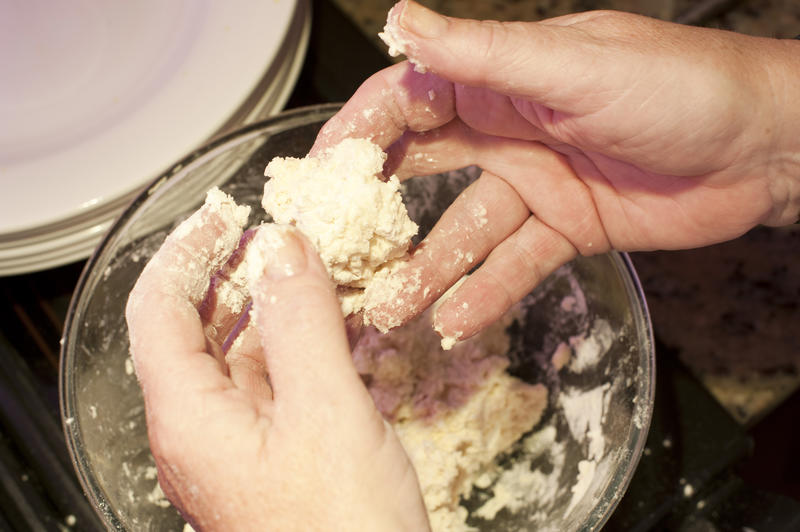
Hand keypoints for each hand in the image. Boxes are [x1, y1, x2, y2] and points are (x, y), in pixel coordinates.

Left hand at [125, 193, 429, 530]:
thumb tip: (284, 248)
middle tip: (278, 237)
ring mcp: (241, 445)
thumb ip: (301, 323)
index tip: (225, 215)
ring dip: (273, 308)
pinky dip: (299, 346)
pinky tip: (333, 328)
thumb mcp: (326, 413)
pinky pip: (277, 384)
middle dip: (234, 274)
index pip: (158, 312)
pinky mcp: (277, 456)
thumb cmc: (342, 531)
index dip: (186, 253)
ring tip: (313, 272)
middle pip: (198, 330)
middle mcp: (204, 431)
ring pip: (242, 355)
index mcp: (190, 419)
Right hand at [313, 0, 799, 342]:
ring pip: (463, 230)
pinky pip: (513, 265)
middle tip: (338, 249)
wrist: (763, 148)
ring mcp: (533, 184)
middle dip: (380, 208)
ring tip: (391, 306)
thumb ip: (483, 54)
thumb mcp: (571, 66)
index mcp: (500, 80)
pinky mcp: (563, 229)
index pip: (409, 101)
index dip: (359, 133)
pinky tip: (455, 320)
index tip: (317, 173)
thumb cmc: (678, 88)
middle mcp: (506, 131)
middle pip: (423, 169)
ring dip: (428, 268)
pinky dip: (485, 292)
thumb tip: (403, 20)